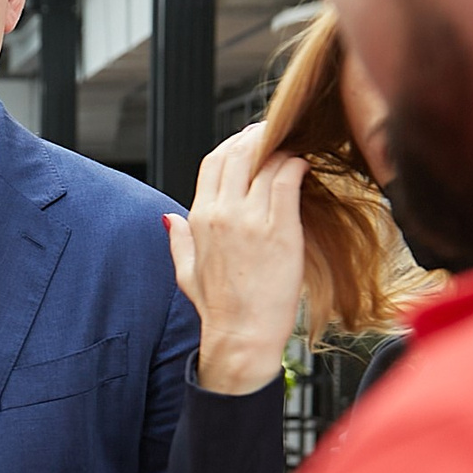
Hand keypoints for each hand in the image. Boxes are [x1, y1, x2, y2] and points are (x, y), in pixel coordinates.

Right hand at [164, 122, 309, 394]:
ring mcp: (251, 219)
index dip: (234, 144)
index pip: (214, 161)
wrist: (242, 336)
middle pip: (239, 153)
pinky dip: (297, 166)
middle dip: (260, 138)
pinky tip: (304, 168)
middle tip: (278, 136)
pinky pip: (287, 180)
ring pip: (266, 161)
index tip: (251, 141)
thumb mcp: (186, 272)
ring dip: (283, 150)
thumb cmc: (219, 309)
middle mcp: (222, 213)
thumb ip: (179, 240)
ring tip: (295, 153)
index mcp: (199, 218)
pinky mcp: (280, 229)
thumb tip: (169, 219)